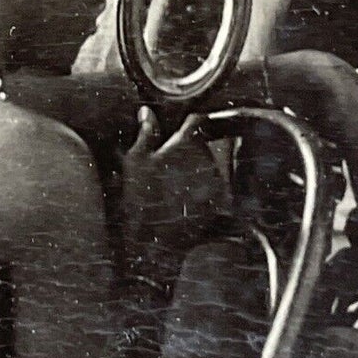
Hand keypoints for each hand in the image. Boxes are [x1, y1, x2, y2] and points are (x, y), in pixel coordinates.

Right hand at [122, 107, 228, 260]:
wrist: (154, 245)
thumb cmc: (140, 200)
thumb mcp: (135, 161)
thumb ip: (146, 133)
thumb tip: (147, 112)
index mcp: (188, 144)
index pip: (197, 120)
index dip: (189, 121)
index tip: (181, 126)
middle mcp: (209, 159)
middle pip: (203, 145)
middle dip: (188, 150)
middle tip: (166, 164)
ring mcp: (217, 182)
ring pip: (208, 166)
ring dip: (195, 170)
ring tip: (172, 187)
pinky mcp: (221, 203)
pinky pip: (213, 188)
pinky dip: (202, 191)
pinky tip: (182, 202)